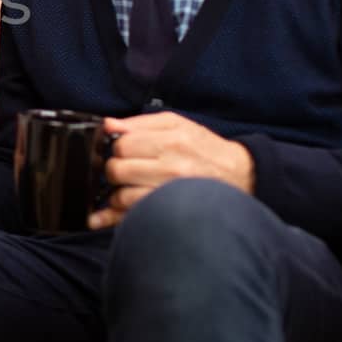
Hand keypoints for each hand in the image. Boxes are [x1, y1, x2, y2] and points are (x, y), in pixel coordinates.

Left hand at [90, 112, 254, 228]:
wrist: (241, 175)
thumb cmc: (205, 149)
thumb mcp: (176, 125)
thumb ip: (139, 124)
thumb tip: (108, 125)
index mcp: (171, 142)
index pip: (121, 145)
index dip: (115, 147)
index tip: (121, 151)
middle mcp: (171, 169)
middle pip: (117, 170)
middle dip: (113, 170)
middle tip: (124, 170)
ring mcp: (170, 195)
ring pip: (121, 197)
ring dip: (116, 194)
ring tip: (128, 188)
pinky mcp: (169, 215)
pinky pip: (132, 218)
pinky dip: (113, 217)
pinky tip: (101, 217)